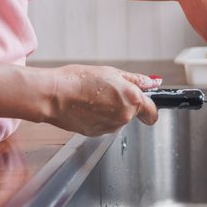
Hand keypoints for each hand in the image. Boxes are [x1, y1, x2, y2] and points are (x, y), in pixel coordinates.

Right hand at [43, 65, 160, 135]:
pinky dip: (99, 117)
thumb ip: (136, 80)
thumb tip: (152, 82)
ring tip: (94, 97)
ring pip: (118, 119)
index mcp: (132, 100)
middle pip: (133, 114)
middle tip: (108, 91)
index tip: (146, 105)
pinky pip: (104, 124)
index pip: (152, 112)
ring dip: (111, 110)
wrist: (54, 95)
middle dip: (124, 104)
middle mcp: (124, 116)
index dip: (149, 108)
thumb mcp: (112, 73)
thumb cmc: (79, 80)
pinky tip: (87, 106)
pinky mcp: (96, 133)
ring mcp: (110, 127)